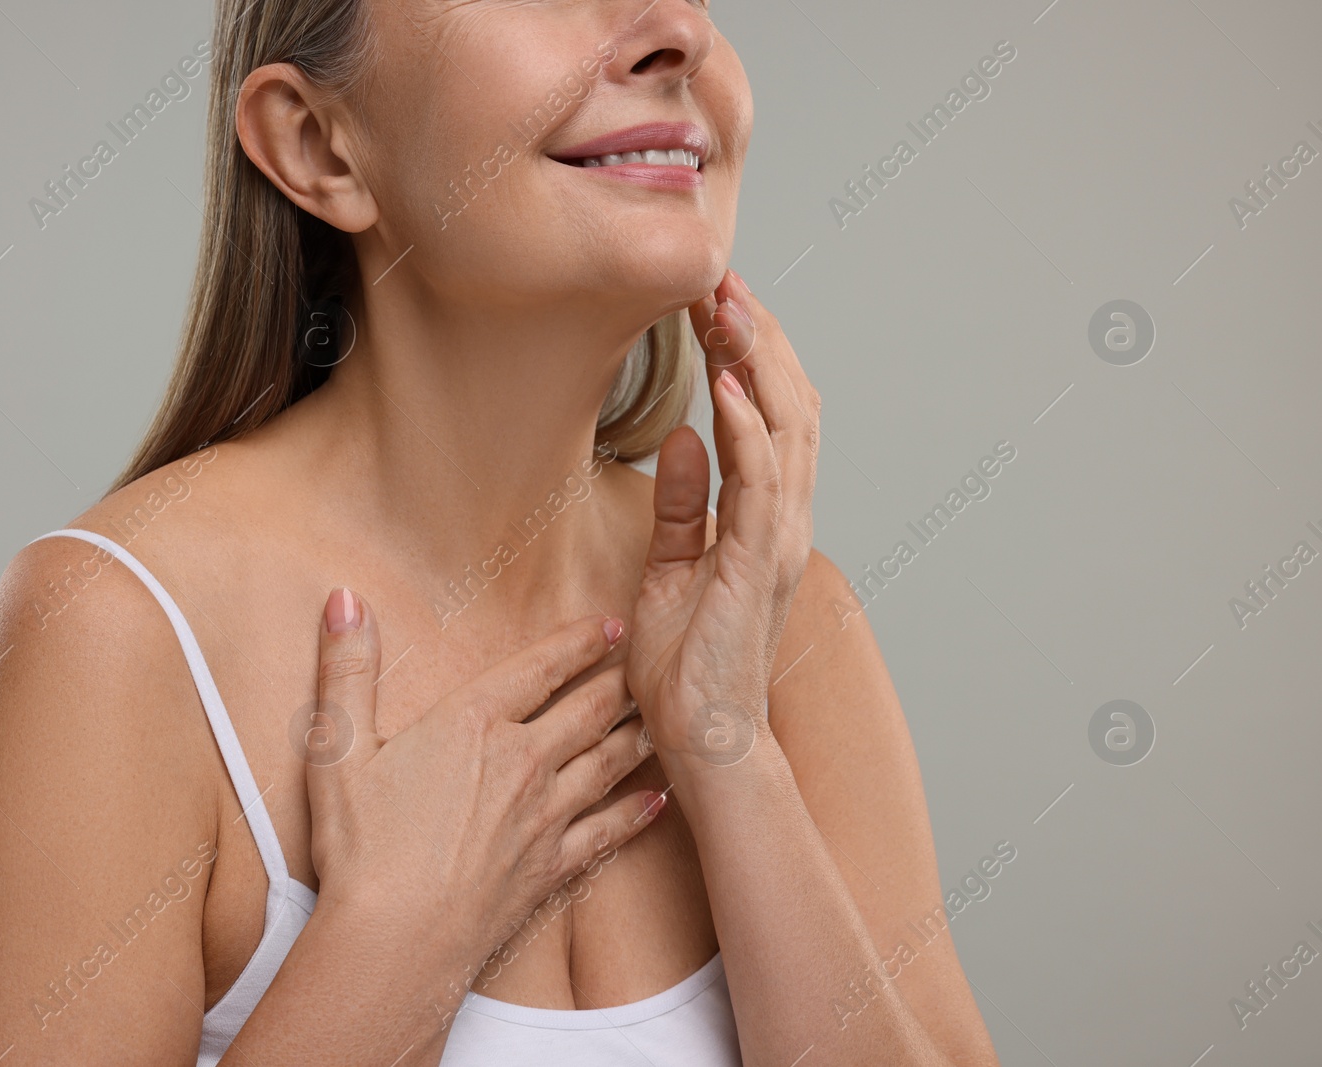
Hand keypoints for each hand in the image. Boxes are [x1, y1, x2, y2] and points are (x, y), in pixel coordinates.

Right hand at [301, 589, 662, 982]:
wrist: (394, 941)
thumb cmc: (362, 847)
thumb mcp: (338, 748)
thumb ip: (347, 668)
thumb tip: (344, 598)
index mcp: (474, 724)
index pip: (539, 667)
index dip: (579, 641)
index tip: (609, 624)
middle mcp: (523, 762)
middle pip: (587, 711)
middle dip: (619, 682)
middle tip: (647, 663)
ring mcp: (545, 816)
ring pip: (607, 763)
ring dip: (635, 737)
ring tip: (659, 718)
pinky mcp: (552, 866)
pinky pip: (607, 832)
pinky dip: (636, 813)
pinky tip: (657, 801)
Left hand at [626, 268, 819, 769]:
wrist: (704, 740)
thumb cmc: (686, 669)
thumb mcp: (670, 570)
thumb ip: (682, 506)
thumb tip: (682, 440)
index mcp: (762, 519)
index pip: (770, 417)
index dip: (750, 356)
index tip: (715, 302)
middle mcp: (782, 520)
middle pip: (789, 406)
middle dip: (758, 338)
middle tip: (722, 279)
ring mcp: (777, 540)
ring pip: (787, 430)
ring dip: (758, 363)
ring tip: (727, 305)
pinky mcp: (757, 564)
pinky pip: (760, 484)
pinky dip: (749, 430)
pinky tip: (729, 385)